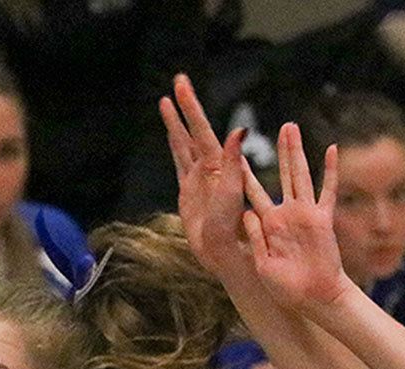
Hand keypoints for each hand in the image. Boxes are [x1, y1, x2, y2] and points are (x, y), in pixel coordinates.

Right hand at [159, 75, 253, 280]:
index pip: (201, 129)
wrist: (226, 252)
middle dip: (184, 106)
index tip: (181, 84)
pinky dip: (174, 147)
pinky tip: (172, 134)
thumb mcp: (234, 192)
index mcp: (217, 164)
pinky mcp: (188, 191)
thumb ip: (233, 162)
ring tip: (165, 102)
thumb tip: (239, 130)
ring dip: (175, 123)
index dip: (190, 107)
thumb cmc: (235, 227)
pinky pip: (179, 163)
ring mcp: (197, 178)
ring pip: (183, 143)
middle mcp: (208, 166)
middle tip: (178, 80)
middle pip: (192, 130)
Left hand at [241, 123, 348, 310]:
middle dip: (281, 150)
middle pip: (283, 174)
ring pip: (302, 174)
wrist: (314, 299)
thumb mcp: (263, 264)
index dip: (243, 173)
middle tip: (280, 127)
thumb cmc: (286, 289)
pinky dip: (331, 170)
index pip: (252, 192)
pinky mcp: (323, 220)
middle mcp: (287, 213)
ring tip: (292, 128)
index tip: (234, 154)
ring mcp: (306, 214)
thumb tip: (246, 212)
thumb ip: (256, 238)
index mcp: (268, 224)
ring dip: (297, 151)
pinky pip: (328, 190)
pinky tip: (332, 149)